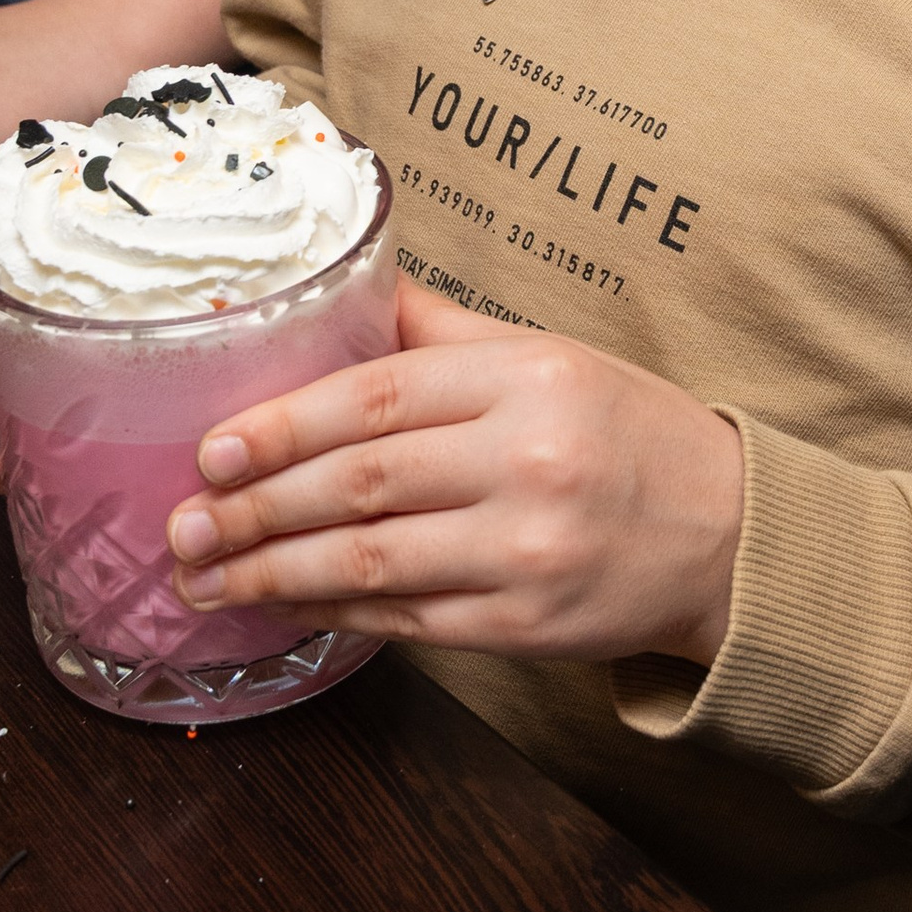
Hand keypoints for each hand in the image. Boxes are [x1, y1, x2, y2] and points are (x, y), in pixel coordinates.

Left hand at [163, 282, 743, 666]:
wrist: (729, 536)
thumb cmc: (625, 433)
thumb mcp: (545, 354)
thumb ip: (440, 330)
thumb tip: (335, 285)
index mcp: (526, 378)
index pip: (377, 396)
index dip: (282, 426)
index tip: (211, 450)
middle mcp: (528, 461)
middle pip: (361, 484)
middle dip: (255, 508)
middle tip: (182, 522)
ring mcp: (527, 550)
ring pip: (370, 562)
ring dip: (273, 573)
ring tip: (205, 576)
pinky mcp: (526, 627)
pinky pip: (405, 621)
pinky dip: (334, 615)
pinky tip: (283, 607)